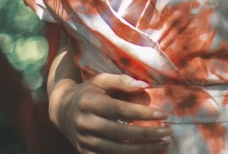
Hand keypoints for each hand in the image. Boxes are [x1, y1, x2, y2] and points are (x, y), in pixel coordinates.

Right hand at [49, 73, 171, 152]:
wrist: (61, 110)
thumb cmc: (87, 92)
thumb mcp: (101, 81)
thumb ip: (122, 81)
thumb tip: (144, 85)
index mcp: (89, 103)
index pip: (121, 110)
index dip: (143, 114)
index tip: (163, 115)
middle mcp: (85, 123)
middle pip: (121, 133)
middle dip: (147, 134)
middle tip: (167, 132)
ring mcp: (84, 141)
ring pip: (117, 150)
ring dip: (142, 149)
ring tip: (161, 144)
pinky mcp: (85, 153)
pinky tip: (145, 153)